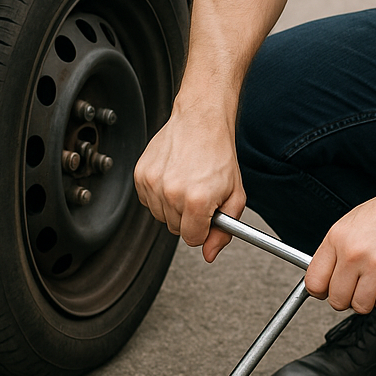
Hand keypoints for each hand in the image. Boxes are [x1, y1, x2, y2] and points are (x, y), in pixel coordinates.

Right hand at [134, 104, 245, 261]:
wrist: (201, 122)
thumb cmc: (219, 154)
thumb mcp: (235, 196)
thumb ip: (224, 231)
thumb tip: (209, 254)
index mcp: (197, 200)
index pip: (193, 239)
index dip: (203, 230)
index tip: (207, 217)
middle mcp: (171, 193)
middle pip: (176, 229)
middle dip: (189, 218)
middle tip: (199, 194)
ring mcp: (153, 183)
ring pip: (161, 216)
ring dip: (173, 207)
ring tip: (187, 183)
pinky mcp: (141, 175)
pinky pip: (148, 201)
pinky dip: (160, 195)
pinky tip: (173, 178)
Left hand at [305, 185, 375, 313]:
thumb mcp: (349, 224)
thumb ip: (333, 252)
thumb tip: (322, 281)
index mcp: (337, 238)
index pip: (313, 283)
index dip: (322, 291)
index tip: (329, 291)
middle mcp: (355, 252)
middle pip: (337, 300)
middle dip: (346, 299)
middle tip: (356, 288)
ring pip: (361, 306)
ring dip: (368, 300)